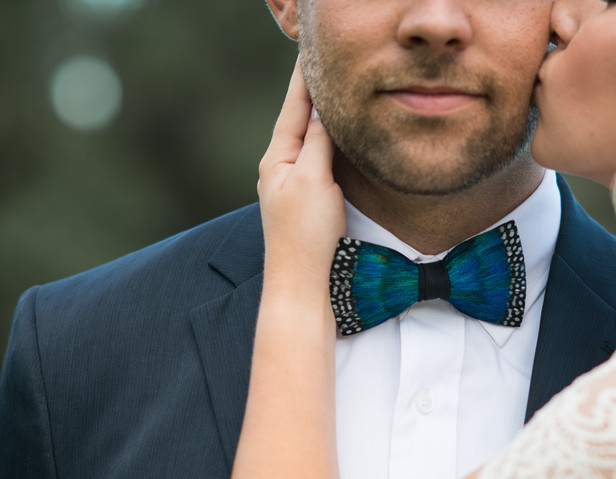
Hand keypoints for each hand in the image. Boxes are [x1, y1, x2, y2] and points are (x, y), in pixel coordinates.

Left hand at [257, 57, 344, 285]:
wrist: (303, 283)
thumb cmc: (306, 235)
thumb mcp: (313, 179)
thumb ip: (317, 141)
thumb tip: (322, 111)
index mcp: (276, 158)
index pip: (294, 107)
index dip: (305, 79)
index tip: (312, 54)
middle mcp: (281, 168)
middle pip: (298, 120)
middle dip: (311, 92)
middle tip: (322, 64)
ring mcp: (293, 185)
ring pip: (308, 139)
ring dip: (318, 115)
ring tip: (330, 92)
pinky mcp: (308, 200)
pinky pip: (318, 159)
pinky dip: (327, 141)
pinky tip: (335, 139)